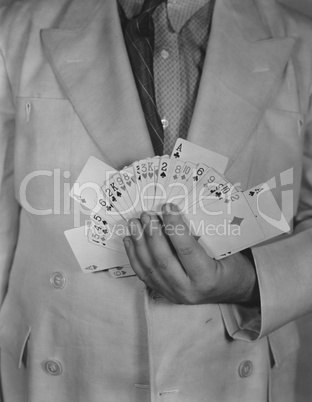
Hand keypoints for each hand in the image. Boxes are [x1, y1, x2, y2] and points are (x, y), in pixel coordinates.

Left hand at [123, 203, 258, 304]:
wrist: (231, 289)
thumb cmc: (231, 266)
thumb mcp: (224, 250)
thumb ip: (202, 236)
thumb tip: (174, 214)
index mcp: (207, 278)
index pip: (187, 250)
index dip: (175, 227)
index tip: (168, 208)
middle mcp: (188, 290)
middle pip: (163, 260)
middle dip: (152, 234)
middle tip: (147, 214)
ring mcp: (174, 294)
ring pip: (150, 268)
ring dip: (140, 243)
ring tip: (135, 223)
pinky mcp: (164, 293)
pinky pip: (144, 275)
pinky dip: (135, 256)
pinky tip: (130, 240)